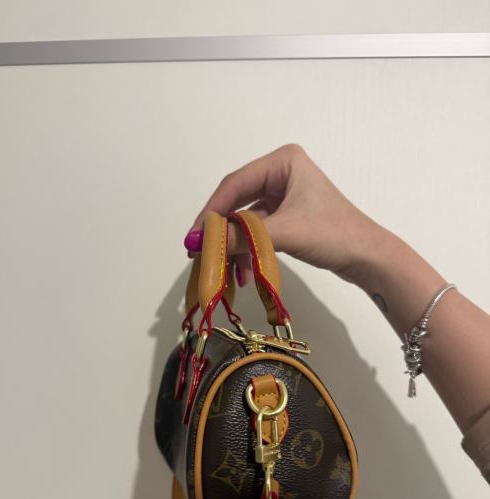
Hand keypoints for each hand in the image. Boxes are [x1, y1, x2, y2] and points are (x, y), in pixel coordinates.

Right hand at [184, 143, 388, 287]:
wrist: (369, 257)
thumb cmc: (334, 235)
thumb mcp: (284, 234)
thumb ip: (241, 237)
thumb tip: (200, 243)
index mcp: (283, 161)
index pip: (235, 184)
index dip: (210, 212)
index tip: (193, 237)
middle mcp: (281, 172)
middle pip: (237, 201)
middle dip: (221, 230)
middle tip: (200, 253)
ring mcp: (284, 194)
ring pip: (246, 219)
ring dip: (235, 245)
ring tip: (224, 270)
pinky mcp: (288, 214)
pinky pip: (258, 230)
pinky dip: (249, 249)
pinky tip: (243, 272)